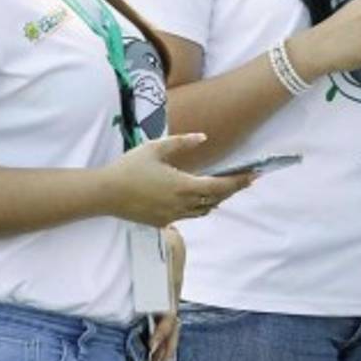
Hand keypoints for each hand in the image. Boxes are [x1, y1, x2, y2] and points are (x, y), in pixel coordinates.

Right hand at [103, 133, 255, 227]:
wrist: (105, 194)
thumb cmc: (130, 167)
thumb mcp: (155, 148)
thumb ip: (181, 142)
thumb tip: (203, 137)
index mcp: (183, 186)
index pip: (220, 186)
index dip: (239, 181)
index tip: (254, 175)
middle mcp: (182, 205)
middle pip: (216, 200)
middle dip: (233, 189)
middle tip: (247, 179)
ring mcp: (173, 217)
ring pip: (204, 210)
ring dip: (217, 200)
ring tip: (225, 187)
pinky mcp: (163, 222)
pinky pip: (189, 216)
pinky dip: (199, 207)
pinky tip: (197, 198)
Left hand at [149, 226, 184, 360]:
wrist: (172, 240)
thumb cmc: (163, 239)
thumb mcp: (164, 237)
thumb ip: (164, 237)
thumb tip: (167, 231)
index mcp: (172, 285)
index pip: (170, 314)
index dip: (162, 331)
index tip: (152, 343)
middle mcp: (174, 295)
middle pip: (173, 326)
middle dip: (166, 346)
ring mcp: (172, 298)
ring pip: (173, 327)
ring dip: (167, 345)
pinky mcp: (166, 300)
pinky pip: (169, 322)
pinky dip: (165, 337)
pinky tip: (160, 349)